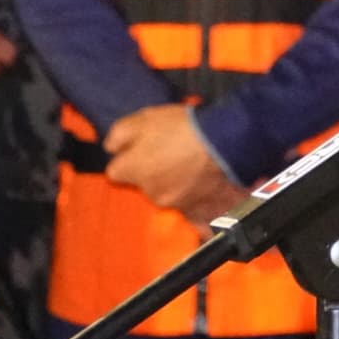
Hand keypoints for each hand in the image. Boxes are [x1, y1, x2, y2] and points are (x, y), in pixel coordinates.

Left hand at [105, 104, 250, 223]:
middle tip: (172, 153)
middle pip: (145, 185)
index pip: (116, 172)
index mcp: (133, 171)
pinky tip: (203, 197)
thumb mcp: (144, 118)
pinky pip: (194, 220)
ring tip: (193, 166)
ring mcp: (176, 205)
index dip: (129, 158)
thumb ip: (119, 135)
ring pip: (169, 197)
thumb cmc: (186, 128)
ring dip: (177, 185)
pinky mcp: (200, 214)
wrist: (228, 142)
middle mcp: (151, 193)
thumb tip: (111, 148)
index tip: (142, 149)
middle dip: (154, 172)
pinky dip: (196, 210)